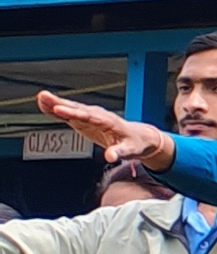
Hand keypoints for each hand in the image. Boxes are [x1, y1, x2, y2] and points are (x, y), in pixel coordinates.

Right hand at [33, 92, 172, 167]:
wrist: (138, 137)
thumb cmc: (135, 143)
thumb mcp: (130, 150)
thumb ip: (119, 152)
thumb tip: (110, 157)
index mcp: (109, 122)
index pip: (89, 117)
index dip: (74, 113)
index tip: (60, 110)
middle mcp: (98, 116)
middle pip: (77, 109)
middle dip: (61, 103)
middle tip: (44, 97)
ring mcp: (90, 116)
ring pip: (72, 108)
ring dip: (56, 103)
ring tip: (41, 98)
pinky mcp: (84, 120)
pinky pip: (69, 113)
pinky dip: (57, 109)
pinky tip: (43, 104)